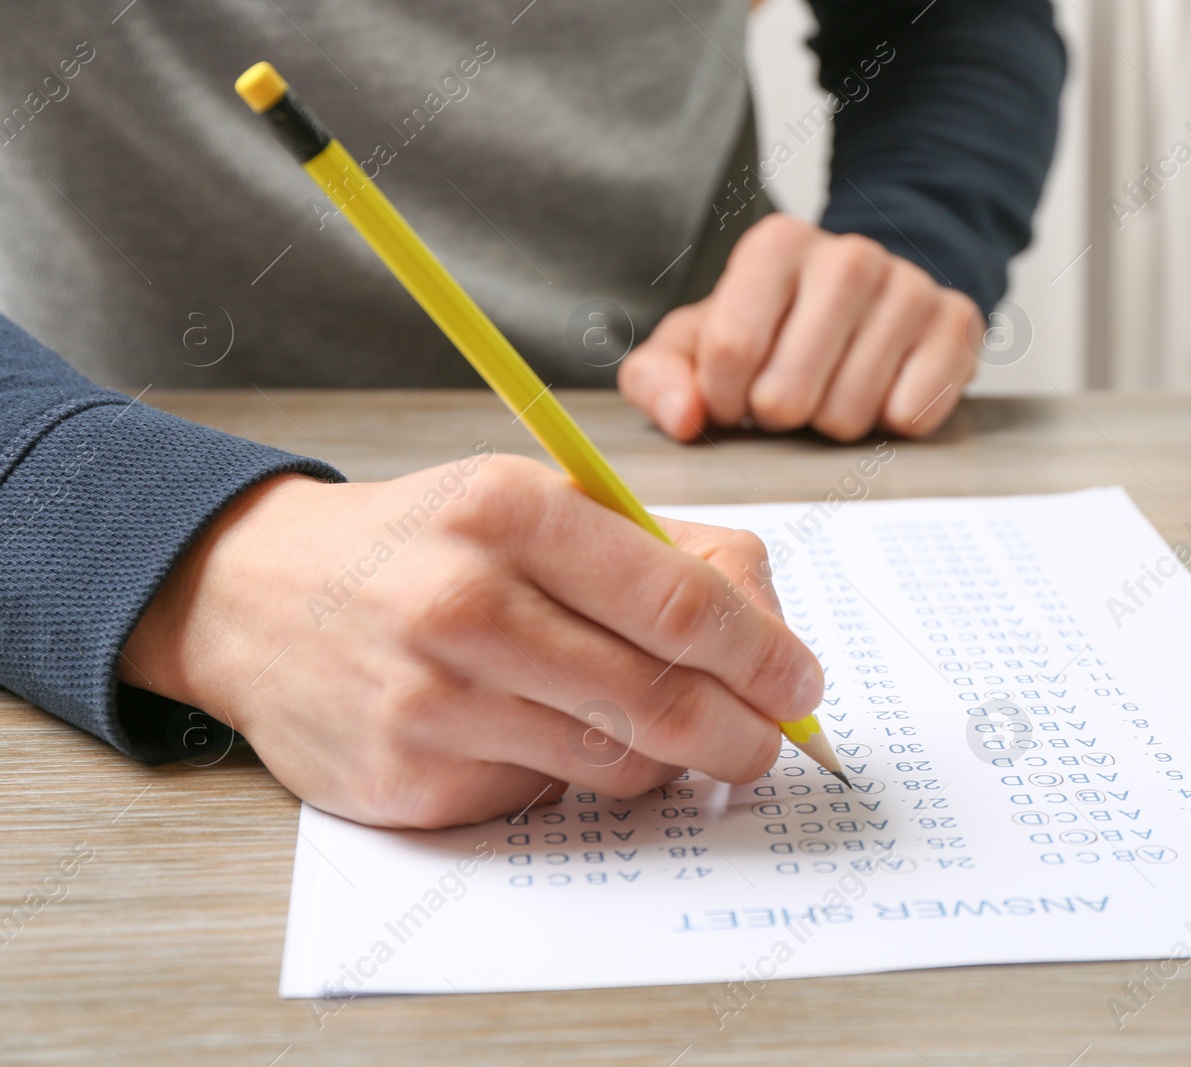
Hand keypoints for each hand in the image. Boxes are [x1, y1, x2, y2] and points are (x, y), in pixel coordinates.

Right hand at [119, 452, 821, 828]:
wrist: (257, 597)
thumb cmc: (426, 544)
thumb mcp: (536, 502)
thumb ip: (660, 551)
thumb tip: (769, 630)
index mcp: (510, 510)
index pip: (680, 605)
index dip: (764, 656)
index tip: (803, 681)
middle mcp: (465, 604)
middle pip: (662, 700)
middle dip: (745, 733)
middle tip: (770, 740)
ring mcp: (432, 700)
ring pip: (617, 762)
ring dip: (670, 759)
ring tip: (666, 730)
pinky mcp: (411, 779)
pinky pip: (547, 795)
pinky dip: (580, 774)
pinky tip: (554, 735)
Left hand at [619, 214, 981, 442]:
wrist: (867, 303)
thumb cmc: (771, 330)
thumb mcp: (695, 345)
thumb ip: (658, 379)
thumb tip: (684, 418)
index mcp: (777, 245)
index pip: (730, 351)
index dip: (725, 399)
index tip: (735, 396)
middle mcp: (848, 255)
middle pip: (787, 394)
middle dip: (778, 417)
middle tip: (787, 398)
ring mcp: (910, 288)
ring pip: (849, 415)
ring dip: (831, 425)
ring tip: (832, 391)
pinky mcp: (957, 326)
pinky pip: (910, 416)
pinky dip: (888, 424)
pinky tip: (880, 392)